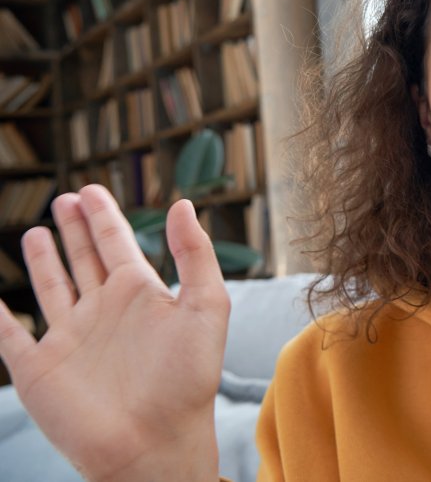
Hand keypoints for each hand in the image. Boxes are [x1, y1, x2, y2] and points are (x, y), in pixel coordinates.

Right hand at [0, 185, 228, 480]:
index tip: (92, 190)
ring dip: (43, 261)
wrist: (155, 444)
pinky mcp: (39, 369)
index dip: (104, 216)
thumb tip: (182, 205)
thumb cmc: (187, 380)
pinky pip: (8, 336)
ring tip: (37, 231)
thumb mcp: (206, 307)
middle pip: (84, 259)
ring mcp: (70, 339)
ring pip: (52, 289)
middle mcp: (103, 312)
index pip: (117, 244)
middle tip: (66, 198)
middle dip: (75, 229)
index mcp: (140, 295)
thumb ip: (195, 255)